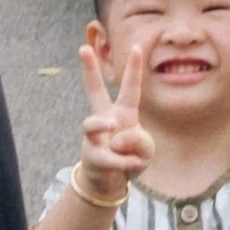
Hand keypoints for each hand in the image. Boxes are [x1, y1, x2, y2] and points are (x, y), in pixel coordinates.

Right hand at [76, 37, 152, 199]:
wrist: (110, 183)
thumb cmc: (129, 158)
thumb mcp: (146, 150)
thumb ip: (140, 141)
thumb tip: (116, 139)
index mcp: (123, 113)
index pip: (130, 88)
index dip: (134, 69)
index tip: (137, 46)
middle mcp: (106, 119)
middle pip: (94, 91)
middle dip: (89, 69)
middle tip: (83, 48)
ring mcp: (95, 137)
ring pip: (92, 124)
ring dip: (103, 124)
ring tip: (113, 125)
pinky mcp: (91, 156)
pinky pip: (110, 157)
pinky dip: (126, 163)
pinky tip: (132, 166)